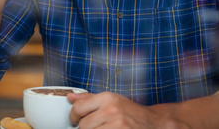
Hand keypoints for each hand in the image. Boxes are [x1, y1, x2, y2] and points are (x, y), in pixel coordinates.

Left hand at [68, 92, 188, 128]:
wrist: (153, 123)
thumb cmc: (130, 112)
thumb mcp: (111, 100)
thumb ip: (89, 99)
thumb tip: (70, 97)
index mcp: (107, 98)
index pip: (78, 109)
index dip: (73, 117)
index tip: (75, 120)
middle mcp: (111, 110)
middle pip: (83, 126)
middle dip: (86, 128)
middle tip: (95, 127)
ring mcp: (117, 126)